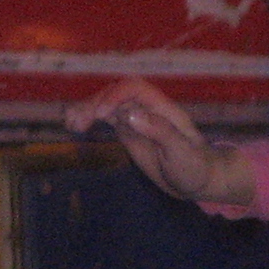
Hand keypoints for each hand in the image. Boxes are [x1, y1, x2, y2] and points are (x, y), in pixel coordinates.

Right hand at [66, 78, 255, 206]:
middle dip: (95, 104)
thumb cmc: (194, 167)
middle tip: (78, 124)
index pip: (134, 89)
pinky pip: (106, 119)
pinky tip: (74, 125)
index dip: (115, 96)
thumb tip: (130, 114)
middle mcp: (147, 109)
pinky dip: (89, 119)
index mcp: (162, 109)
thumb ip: (159, 131)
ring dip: (87, 110)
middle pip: (115, 94)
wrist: (198, 180)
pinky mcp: (129, 131)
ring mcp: (137, 119)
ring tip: (70, 123)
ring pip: (107, 105)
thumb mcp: (181, 153)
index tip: (101, 115)